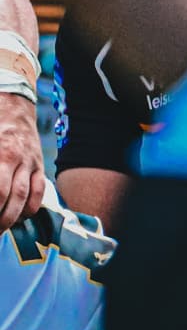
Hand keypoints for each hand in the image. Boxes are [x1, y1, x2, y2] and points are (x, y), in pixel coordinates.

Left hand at [0, 97, 45, 229]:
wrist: (12, 99)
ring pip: (25, 198)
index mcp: (0, 152)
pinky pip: (38, 192)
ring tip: (0, 230)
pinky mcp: (39, 165)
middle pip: (9, 198)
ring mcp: (30, 163)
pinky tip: (19, 217)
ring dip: (12, 218)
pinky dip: (30, 208)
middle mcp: (16, 159)